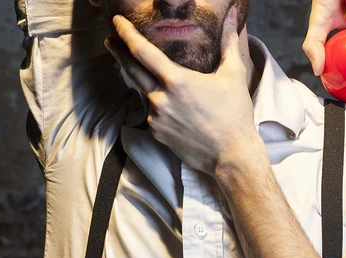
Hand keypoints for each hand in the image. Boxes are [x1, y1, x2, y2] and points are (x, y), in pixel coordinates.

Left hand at [105, 7, 263, 176]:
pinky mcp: (157, 135)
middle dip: (119, 53)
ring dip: (147, 85)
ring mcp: (156, 119)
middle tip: (110, 41)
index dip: (126, 34)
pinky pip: (152, 115)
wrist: (231, 154)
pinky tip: (174, 110)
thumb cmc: (234, 114)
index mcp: (176, 80)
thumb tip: (233, 15)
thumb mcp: (233, 74)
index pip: (142, 51)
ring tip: (157, 80)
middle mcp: (161, 99)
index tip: (116, 22)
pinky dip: (158, 107)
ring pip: (146, 95)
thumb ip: (229, 41)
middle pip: (132, 71)